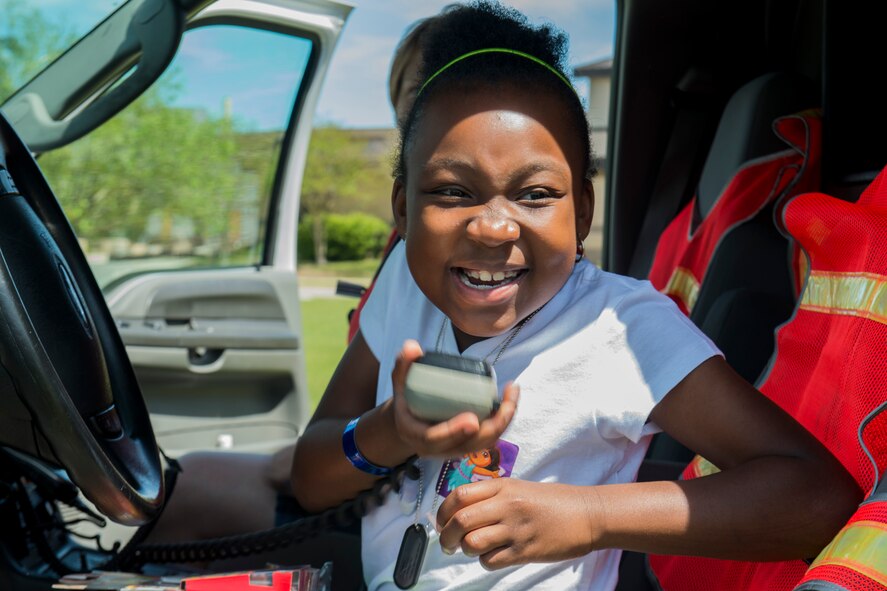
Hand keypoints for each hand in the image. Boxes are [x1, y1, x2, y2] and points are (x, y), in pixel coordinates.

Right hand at [391, 340, 518, 457]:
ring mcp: (456, 449)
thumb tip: (413, 347)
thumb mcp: (401, 383)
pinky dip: (503, 421)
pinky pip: (490, 438)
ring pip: (484, 443)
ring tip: (512, 393)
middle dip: (492, 426)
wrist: (410, 426)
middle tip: (506, 404)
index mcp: (418, 435)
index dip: (453, 431)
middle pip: (469, 444)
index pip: (434, 438)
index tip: (472, 420)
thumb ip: (404, 365)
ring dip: (503, 421)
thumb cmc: (407, 402)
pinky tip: (510, 400)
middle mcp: (439, 449)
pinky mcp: (469, 445)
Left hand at [436, 479, 597, 569]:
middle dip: (446, 535)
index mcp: (503, 486)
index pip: (459, 495)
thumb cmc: (552, 501)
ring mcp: (516, 528)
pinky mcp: (525, 550)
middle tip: (448, 543)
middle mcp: (506, 505)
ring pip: (472, 542)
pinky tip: (493, 555)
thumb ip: (491, 494)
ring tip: (472, 549)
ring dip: (466, 549)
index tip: (441, 522)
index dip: (442, 511)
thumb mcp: (519, 487)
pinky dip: (485, 561)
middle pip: (460, 520)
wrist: (586, 514)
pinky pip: (491, 560)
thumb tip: (460, 510)